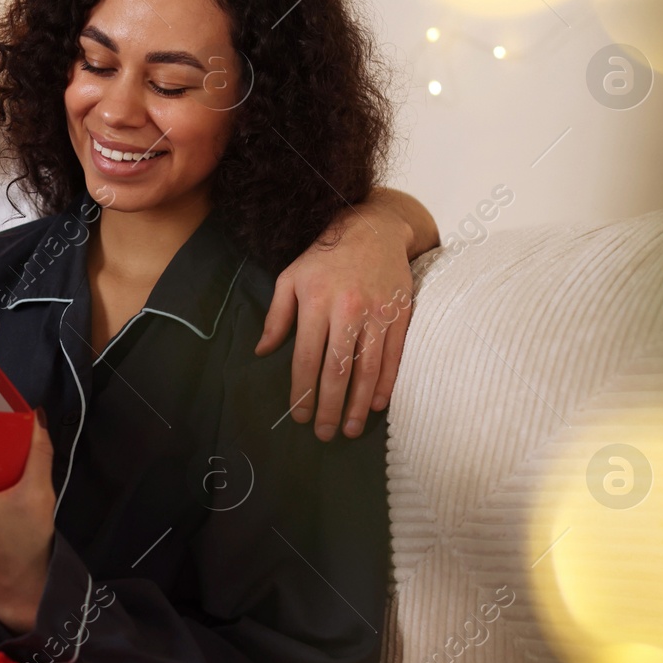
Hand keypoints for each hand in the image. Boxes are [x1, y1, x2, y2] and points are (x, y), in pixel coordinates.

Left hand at [255, 199, 417, 440]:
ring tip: (352, 429)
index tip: (299, 416)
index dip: (302, 391)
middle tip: (325, 434)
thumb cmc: (324, 256)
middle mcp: (347, 309)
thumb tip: (263, 351)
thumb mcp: (290, 278)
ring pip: (368, 368)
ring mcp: (377, 313)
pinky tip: (378, 404)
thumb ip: (276, 316)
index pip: (306, 357)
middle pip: (337, 369)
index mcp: (316, 302)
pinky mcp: (399, 314)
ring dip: (360, 403)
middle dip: (331, 406)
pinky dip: (387, 382)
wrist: (373, 228)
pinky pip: (394, 355)